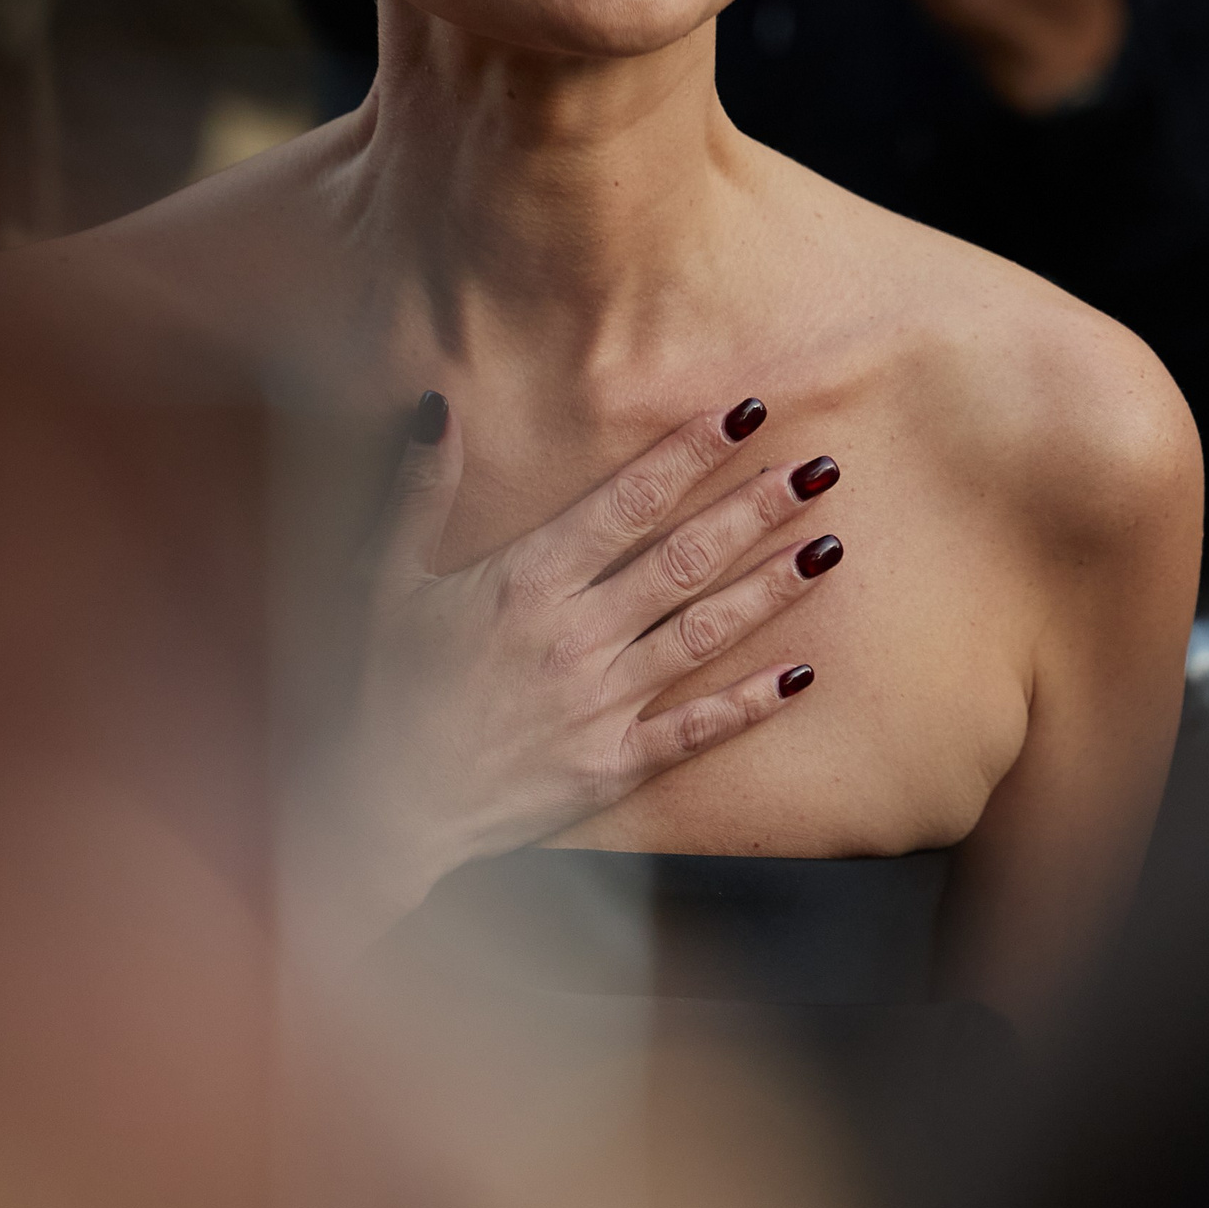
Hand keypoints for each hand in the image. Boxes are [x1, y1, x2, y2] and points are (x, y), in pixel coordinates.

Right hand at [301, 394, 845, 949]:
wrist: (379, 804)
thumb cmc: (380, 684)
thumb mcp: (382, 578)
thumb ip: (417, 490)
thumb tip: (434, 403)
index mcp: (522, 582)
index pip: (626, 503)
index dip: (689, 454)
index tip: (746, 413)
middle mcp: (573, 637)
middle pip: (684, 560)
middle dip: (755, 510)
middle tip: (819, 469)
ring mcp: (599, 704)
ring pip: (703, 634)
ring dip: (770, 589)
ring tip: (829, 547)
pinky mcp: (611, 763)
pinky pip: (695, 729)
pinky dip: (750, 702)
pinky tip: (800, 673)